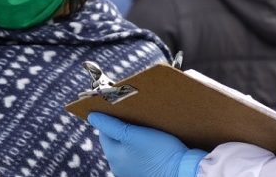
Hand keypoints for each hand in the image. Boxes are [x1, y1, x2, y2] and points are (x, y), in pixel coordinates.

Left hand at [88, 112, 207, 176]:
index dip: (109, 117)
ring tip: (142, 122)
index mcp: (113, 157)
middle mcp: (118, 167)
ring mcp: (131, 171)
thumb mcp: (133, 134)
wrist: (183, 171)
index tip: (118, 105)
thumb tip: (92, 117)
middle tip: (132, 111)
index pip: (104, 132)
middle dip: (121, 125)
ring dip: (131, 134)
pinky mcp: (144, 171)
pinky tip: (150, 137)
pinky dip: (140, 144)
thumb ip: (111, 126)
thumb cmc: (159, 152)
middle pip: (115, 139)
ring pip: (126, 146)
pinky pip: (136, 154)